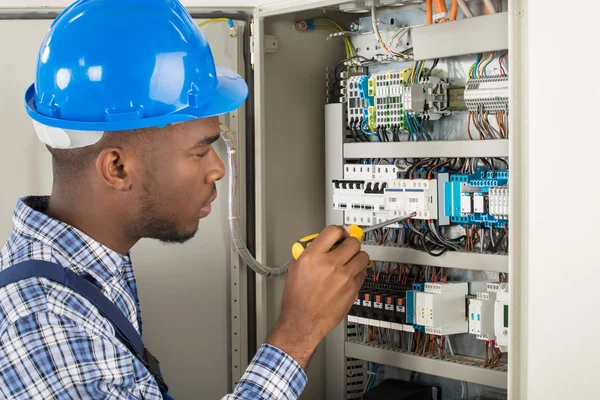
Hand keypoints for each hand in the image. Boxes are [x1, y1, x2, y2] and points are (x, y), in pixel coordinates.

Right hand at [266, 225, 368, 368]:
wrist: (302, 322)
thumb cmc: (297, 299)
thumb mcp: (296, 267)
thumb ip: (311, 251)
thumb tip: (323, 242)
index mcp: (312, 256)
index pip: (333, 231)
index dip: (338, 230)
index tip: (340, 232)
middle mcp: (330, 265)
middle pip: (352, 241)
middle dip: (349, 242)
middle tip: (346, 246)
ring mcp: (344, 277)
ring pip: (362, 256)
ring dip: (357, 256)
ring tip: (349, 260)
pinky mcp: (353, 289)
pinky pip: (363, 272)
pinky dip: (358, 271)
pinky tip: (349, 274)